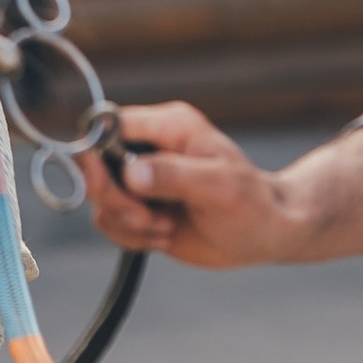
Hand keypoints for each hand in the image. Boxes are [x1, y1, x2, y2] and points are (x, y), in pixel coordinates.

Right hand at [84, 101, 298, 267]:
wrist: (267, 235)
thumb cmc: (253, 204)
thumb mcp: (219, 186)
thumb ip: (174, 175)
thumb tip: (130, 173)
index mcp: (167, 127)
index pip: (109, 125)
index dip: (96, 151)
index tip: (103, 181)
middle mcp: (148, 149)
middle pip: (96, 164)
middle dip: (114, 197)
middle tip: (145, 217)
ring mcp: (142, 180)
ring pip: (101, 198)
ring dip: (127, 221)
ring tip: (163, 227)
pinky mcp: (140, 209)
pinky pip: (111, 222)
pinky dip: (131, 237)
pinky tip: (163, 236)